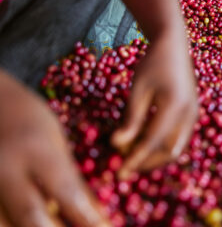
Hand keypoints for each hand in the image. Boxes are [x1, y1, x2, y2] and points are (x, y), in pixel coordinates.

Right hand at [0, 70, 109, 225]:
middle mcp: (6, 170)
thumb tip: (97, 216)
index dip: (88, 218)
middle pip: (32, 218)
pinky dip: (16, 225)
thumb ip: (73, 181)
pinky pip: (0, 218)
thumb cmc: (28, 120)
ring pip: (8, 224)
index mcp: (36, 150)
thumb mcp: (56, 143)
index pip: (66, 192)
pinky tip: (37, 224)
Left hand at [112, 32, 197, 178]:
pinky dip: (161, 146)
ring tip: (131, 157)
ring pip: (175, 148)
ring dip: (154, 157)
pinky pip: (178, 139)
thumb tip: (116, 146)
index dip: (135, 160)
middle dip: (146, 163)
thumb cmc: (153, 63)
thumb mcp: (138, 90)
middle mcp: (189, 114)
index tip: (119, 174)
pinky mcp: (192, 115)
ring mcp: (193, 115)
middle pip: (169, 151)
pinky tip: (142, 144)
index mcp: (175, 106)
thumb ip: (131, 119)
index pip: (153, 141)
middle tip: (123, 168)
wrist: (174, 46)